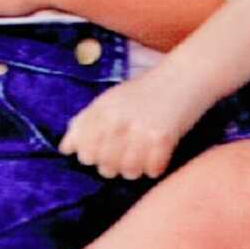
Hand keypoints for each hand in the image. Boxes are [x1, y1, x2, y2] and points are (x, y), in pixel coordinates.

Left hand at [59, 63, 201, 180]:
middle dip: (117, 164)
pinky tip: (160, 151)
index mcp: (101, 109)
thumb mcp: (110, 99)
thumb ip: (85, 122)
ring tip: (146, 149)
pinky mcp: (162, 138)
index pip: (84, 153)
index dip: (95, 156)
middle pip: (105, 167)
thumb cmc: (146, 90)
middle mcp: (117, 120)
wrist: (185, 76)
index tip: (108, 147)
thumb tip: (65, 148)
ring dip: (138, 167)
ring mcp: (139, 130)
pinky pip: (151, 170)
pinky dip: (156, 166)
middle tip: (131, 147)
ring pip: (128, 173)